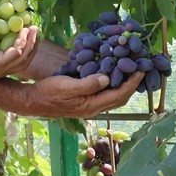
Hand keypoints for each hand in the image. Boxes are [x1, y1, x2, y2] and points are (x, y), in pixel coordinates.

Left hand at [0, 25, 39, 79]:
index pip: (19, 62)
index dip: (28, 50)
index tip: (31, 36)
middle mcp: (1, 72)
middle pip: (25, 61)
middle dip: (33, 45)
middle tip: (36, 31)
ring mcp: (0, 69)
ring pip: (23, 56)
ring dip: (30, 42)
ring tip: (32, 29)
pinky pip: (16, 52)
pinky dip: (21, 41)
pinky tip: (22, 31)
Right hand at [25, 69, 143, 118]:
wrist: (33, 101)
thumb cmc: (48, 93)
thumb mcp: (66, 86)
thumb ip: (87, 84)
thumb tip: (107, 78)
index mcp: (91, 105)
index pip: (119, 95)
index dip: (132, 83)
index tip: (142, 70)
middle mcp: (93, 107)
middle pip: (120, 98)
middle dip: (132, 84)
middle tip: (141, 67)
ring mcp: (89, 105)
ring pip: (113, 96)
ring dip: (124, 83)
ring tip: (130, 68)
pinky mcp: (84, 100)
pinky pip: (104, 92)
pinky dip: (112, 82)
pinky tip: (112, 71)